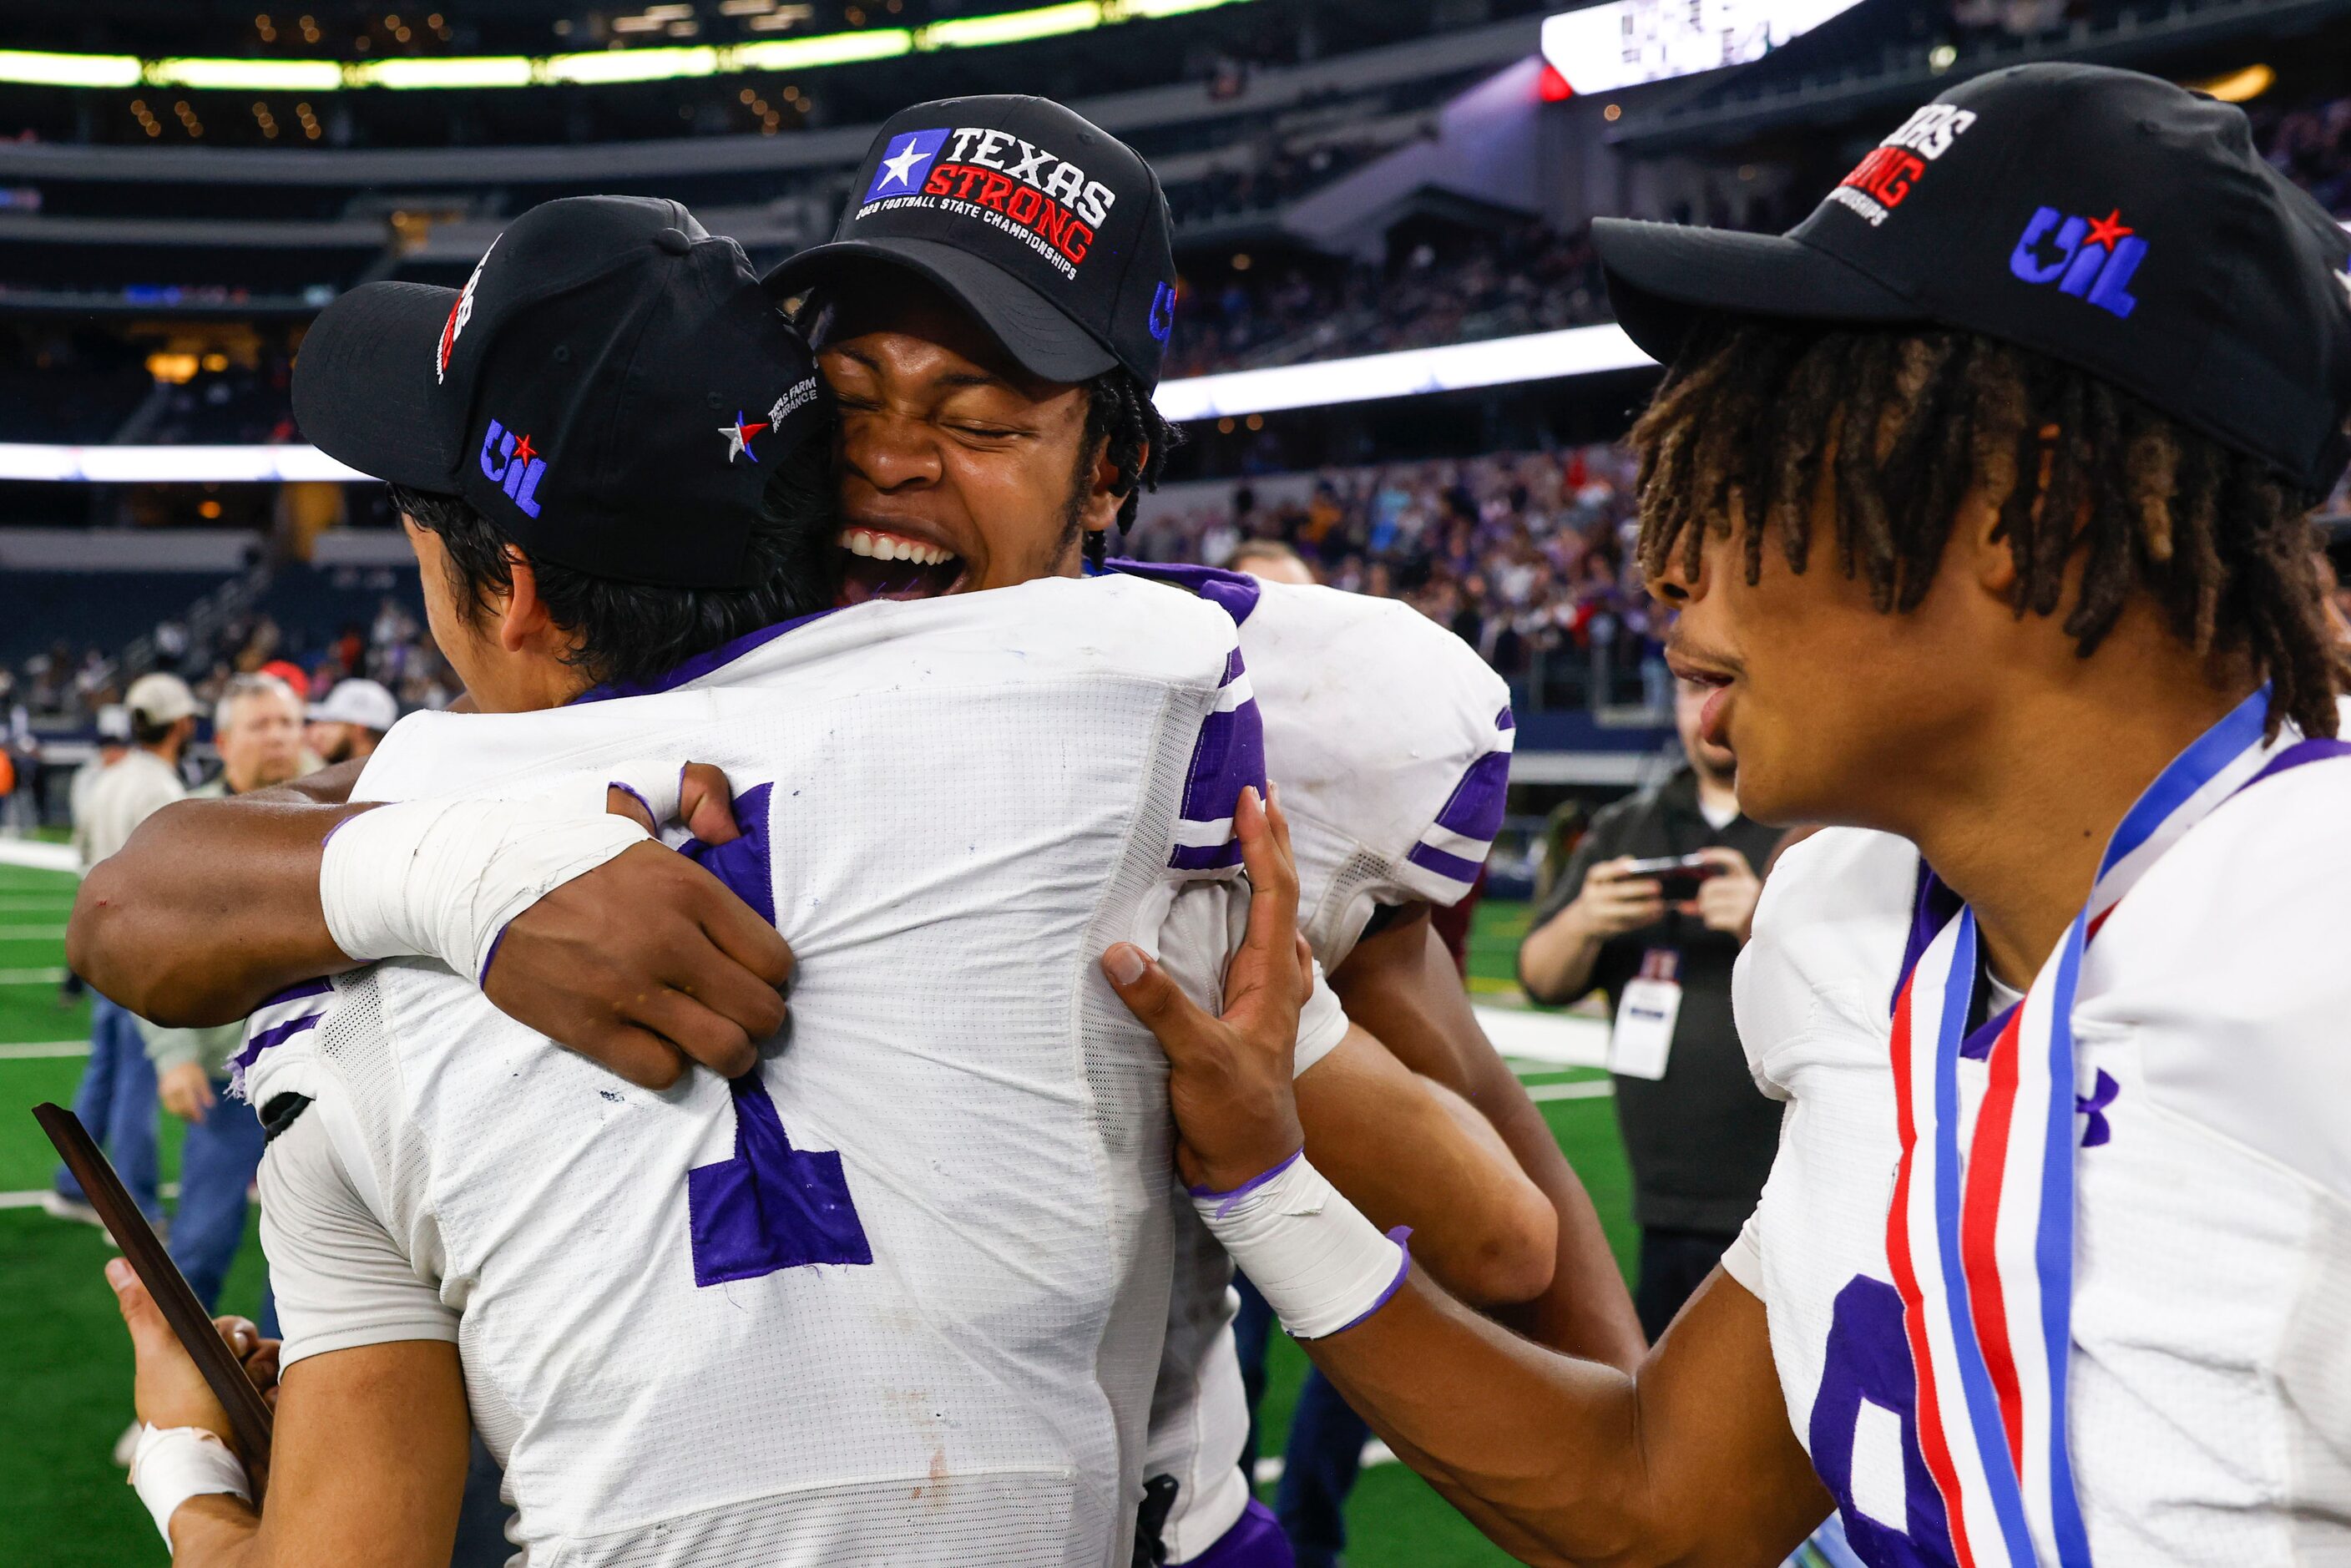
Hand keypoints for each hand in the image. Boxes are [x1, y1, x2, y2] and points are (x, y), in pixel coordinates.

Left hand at [105, 1260, 273, 1491]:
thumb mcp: (160, 1352)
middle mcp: (218, 1381)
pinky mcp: (268, 1419)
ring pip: (276, 1365)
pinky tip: (269, 1409)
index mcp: (193, 1363)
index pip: (232, 1327)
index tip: (229, 1345)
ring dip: (268, 1378)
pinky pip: (291, 1391)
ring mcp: (244, 1401)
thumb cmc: (181, 1408)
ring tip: (255, 1398)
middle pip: (257, 1344)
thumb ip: (144, 1309)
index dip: (233, 1333)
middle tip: (238, 1377)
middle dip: (252, 1358)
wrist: (213, 1467)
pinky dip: (281, 1397)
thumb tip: (116, 1260)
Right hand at [159, 1061, 214, 1124]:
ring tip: (192, 1119)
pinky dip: (176, 1112)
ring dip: (182, 1116)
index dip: (196, 1113)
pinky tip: (184, 1114)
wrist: (175, 1061)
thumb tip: (211, 1106)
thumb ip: (206, 1092)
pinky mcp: (161, 1094)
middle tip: (198, 1121)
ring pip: (173, 1109)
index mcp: (185, 1085)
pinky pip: (168, 1106)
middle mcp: (173, 1090)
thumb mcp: (201, 1079)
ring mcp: (166, 1092)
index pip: (190, 1103)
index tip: (202, 1120)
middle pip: (180, 1108)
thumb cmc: (192, 1071)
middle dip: (189, 1116)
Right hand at [484, 763, 791, 1089]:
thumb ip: (700, 791)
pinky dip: (670, 1066)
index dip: (771, 975)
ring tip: (715, 1042)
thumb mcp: (635, 798)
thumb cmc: (566, 847)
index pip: (774, 959)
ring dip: (729, 1053)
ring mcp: (630, 990)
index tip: (752, 973)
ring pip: (723, 1050)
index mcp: (688, 888)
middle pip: (760, 1011)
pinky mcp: (590, 1027)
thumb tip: (733, 832)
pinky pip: (663, 1071)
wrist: (477, 881)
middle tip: (741, 1014)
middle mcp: (669, 941)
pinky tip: (660, 1045)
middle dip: (761, 1020)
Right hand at [1101, 786, 1315, 1191]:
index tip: (1251, 797)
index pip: (1273, 893)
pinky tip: (1240, 921)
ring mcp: (1261, 1000)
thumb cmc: (1237, 1117)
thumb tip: (1117, 952)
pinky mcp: (1243, 1019)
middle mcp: (1272, 981)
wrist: (1251, 1174)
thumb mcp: (1197, 1060)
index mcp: (1270, 980)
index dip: (1262, 842)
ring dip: (1264, 876)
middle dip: (1273, 843)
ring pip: (1271, 922)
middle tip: (1262, 795)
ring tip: (1253, 839)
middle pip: (1280, 896)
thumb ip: (1161, 1006)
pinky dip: (1250, 921)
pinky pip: (1253, 954)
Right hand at [1567, 857, 1665, 938]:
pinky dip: (1645, 920)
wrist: (1584, 923)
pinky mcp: (1609, 929)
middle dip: (1637, 890)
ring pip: (1624, 912)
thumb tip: (1632, 861)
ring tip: (1660, 904)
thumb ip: (1615, 869)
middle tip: (1657, 887)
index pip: (1598, 873)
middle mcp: (1593, 898)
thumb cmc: (1601, 894)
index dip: (1614, 869)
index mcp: (1592, 882)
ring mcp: (1600, 916)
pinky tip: (1658, 914)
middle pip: (1615, 893)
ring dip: (1644, 908)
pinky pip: (1629, 925)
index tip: (1631, 866)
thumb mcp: (1601, 881)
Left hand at [1683, 846, 1761, 940]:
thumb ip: (1710, 900)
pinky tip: (1719, 924)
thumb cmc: (1744, 917)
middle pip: (1711, 887)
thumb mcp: (1735, 901)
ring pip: (1708, 905)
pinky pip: (1712, 919)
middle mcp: (1748, 889)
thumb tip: (1682, 905)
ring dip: (1706, 912)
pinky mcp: (1741, 921)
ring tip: (1715, 916)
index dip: (1717, 855)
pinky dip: (1710, 922)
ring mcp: (1746, 905)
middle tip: (1702, 905)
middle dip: (1701, 898)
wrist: (1767, 936)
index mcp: (1748, 880)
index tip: (1700, 855)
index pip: (1734, 860)